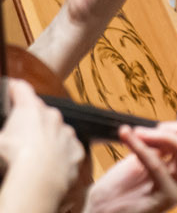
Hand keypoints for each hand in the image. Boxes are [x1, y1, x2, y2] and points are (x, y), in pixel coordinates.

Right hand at [0, 81, 85, 212]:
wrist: (38, 180)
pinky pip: (67, 149)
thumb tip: (2, 134)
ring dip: (46, 137)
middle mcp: (53, 116)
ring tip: (32, 154)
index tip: (11, 88)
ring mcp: (67, 133)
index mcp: (31, 109)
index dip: (14, 88)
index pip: (21, 89)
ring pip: (56, 131)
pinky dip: (59, 154)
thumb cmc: (12, 158)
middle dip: (30, 119)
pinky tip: (47, 165)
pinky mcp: (76, 151)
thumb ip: (1, 132)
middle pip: (40, 111)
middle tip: (18, 133)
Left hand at [82, 120, 176, 212]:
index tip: (162, 126)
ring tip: (139, 133)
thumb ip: (158, 148)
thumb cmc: (114, 192)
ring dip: (163, 136)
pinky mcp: (163, 198)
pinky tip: (127, 136)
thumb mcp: (140, 161)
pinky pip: (157, 164)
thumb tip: (167, 128)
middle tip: (157, 127)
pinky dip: (141, 146)